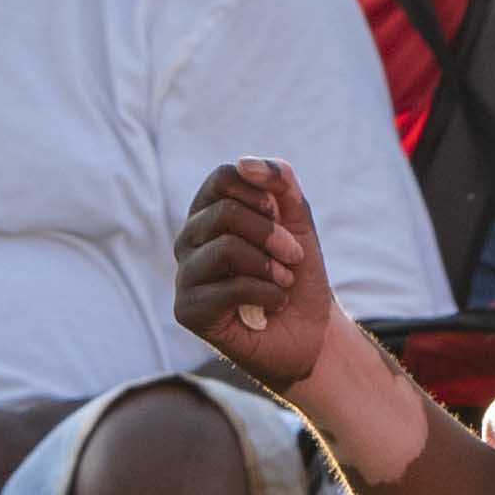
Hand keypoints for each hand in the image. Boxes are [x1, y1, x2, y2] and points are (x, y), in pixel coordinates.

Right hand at [176, 158, 346, 393]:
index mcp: (210, 211)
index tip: (281, 214)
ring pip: (226, 249)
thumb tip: (244, 162)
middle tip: (295, 256)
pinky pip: (230, 288)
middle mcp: (190, 239)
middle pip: (225, 213)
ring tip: (285, 282)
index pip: (222, 178)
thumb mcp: (298, 221)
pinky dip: (267, 293)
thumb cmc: (297, 273)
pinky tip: (276, 303)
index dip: (259, 192)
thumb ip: (280, 183)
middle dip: (272, 234)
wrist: (309, 332)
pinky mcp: (188, 310)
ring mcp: (185, 275)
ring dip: (270, 266)